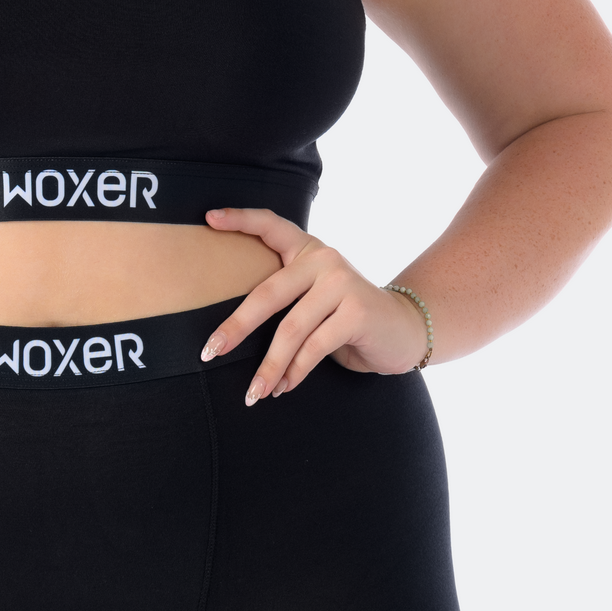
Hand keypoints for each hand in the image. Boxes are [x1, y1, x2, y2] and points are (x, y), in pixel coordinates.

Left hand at [199, 208, 430, 405]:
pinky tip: (283, 388)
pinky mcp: (356, 312)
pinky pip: (314, 347)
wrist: (403, 330)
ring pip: (291, 330)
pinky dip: (295, 372)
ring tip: (254, 392)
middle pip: (268, 294)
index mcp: (308, 250)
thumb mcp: (314, 298)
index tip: (208, 218)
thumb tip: (229, 334)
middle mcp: (324, 260)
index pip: (271, 226)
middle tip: (210, 352)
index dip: (240, 219)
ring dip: (269, 367)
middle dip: (235, 327)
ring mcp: (342, 283)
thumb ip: (285, 299)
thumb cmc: (346, 317)